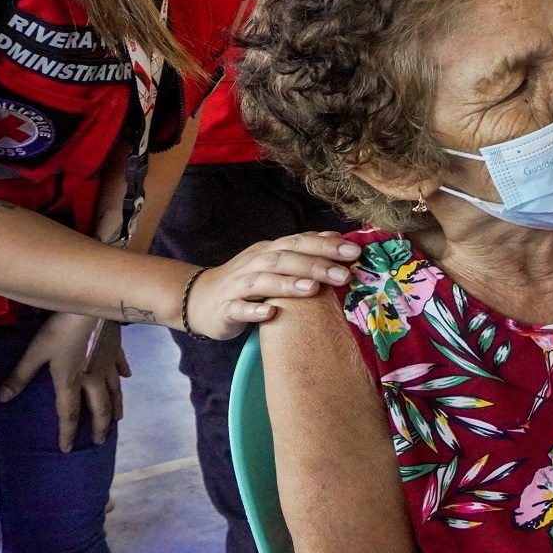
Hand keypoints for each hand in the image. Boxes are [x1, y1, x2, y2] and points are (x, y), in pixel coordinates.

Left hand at [0, 311, 130, 452]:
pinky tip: (127, 377)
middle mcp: (93, 379)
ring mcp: (108, 364)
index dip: (68, 433)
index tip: (68, 449)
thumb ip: (21, 375)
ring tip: (118, 420)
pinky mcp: (116, 349)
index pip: (69, 414)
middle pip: (99, 408)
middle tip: (101, 440)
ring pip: (115, 392)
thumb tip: (2, 399)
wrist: (93, 307)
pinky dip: (124, 375)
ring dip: (115, 408)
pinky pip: (121, 366)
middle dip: (100, 427)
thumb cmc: (62, 329)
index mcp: (71, 382)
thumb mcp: (37, 351)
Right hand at [186, 232, 361, 339]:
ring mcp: (238, 285)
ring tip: (313, 289)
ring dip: (287, 283)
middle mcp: (254, 263)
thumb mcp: (273, 263)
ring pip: (263, 281)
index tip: (354, 252)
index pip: (299, 242)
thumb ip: (302, 251)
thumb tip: (335, 238)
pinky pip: (239, 308)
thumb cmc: (246, 282)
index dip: (326, 245)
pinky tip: (271, 313)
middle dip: (314, 264)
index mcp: (269, 251)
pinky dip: (254, 309)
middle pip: (284, 258)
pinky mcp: (225, 308)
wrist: (198, 299)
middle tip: (343, 274)